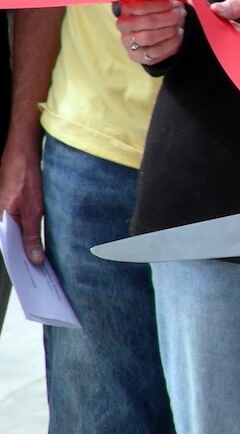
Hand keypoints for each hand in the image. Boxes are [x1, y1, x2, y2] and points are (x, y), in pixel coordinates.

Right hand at [0, 142, 44, 264]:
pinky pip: (17, 228)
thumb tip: (34, 259)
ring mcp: (3, 213)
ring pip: (15, 237)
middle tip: (41, 272)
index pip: (8, 251)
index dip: (21, 264)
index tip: (33, 278)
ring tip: (42, 262)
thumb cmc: (25, 178)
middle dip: (26, 258)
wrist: (23, 155)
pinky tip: (38, 245)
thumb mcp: (33, 210)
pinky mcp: (10, 209)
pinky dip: (27, 236)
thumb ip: (32, 235)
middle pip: (12, 245)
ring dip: (27, 247)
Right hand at [117, 0, 186, 64]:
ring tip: (179, 26)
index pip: (139, 5)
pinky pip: (156, 52)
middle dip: (168, 18)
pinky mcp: (138, 57)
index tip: (173, 3)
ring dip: (169, 31)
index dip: (159, 5)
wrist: (157, 32)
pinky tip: (178, 35)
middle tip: (180, 14)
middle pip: (147, 22)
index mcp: (125, 9)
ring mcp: (129, 43)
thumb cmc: (157, 12)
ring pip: (149, 37)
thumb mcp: (157, 0)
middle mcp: (123, 26)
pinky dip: (171, 43)